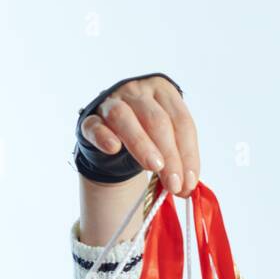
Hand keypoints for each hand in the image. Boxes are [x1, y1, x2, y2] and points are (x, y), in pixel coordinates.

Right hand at [78, 74, 200, 197]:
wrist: (114, 138)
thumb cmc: (149, 137)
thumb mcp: (168, 143)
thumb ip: (179, 161)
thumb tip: (187, 187)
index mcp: (164, 91)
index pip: (181, 121)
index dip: (188, 153)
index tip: (189, 181)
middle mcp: (138, 91)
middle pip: (156, 120)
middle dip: (170, 155)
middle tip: (174, 183)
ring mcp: (111, 102)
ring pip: (124, 118)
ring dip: (142, 145)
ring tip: (154, 168)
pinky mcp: (90, 119)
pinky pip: (95, 126)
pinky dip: (104, 136)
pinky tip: (113, 148)